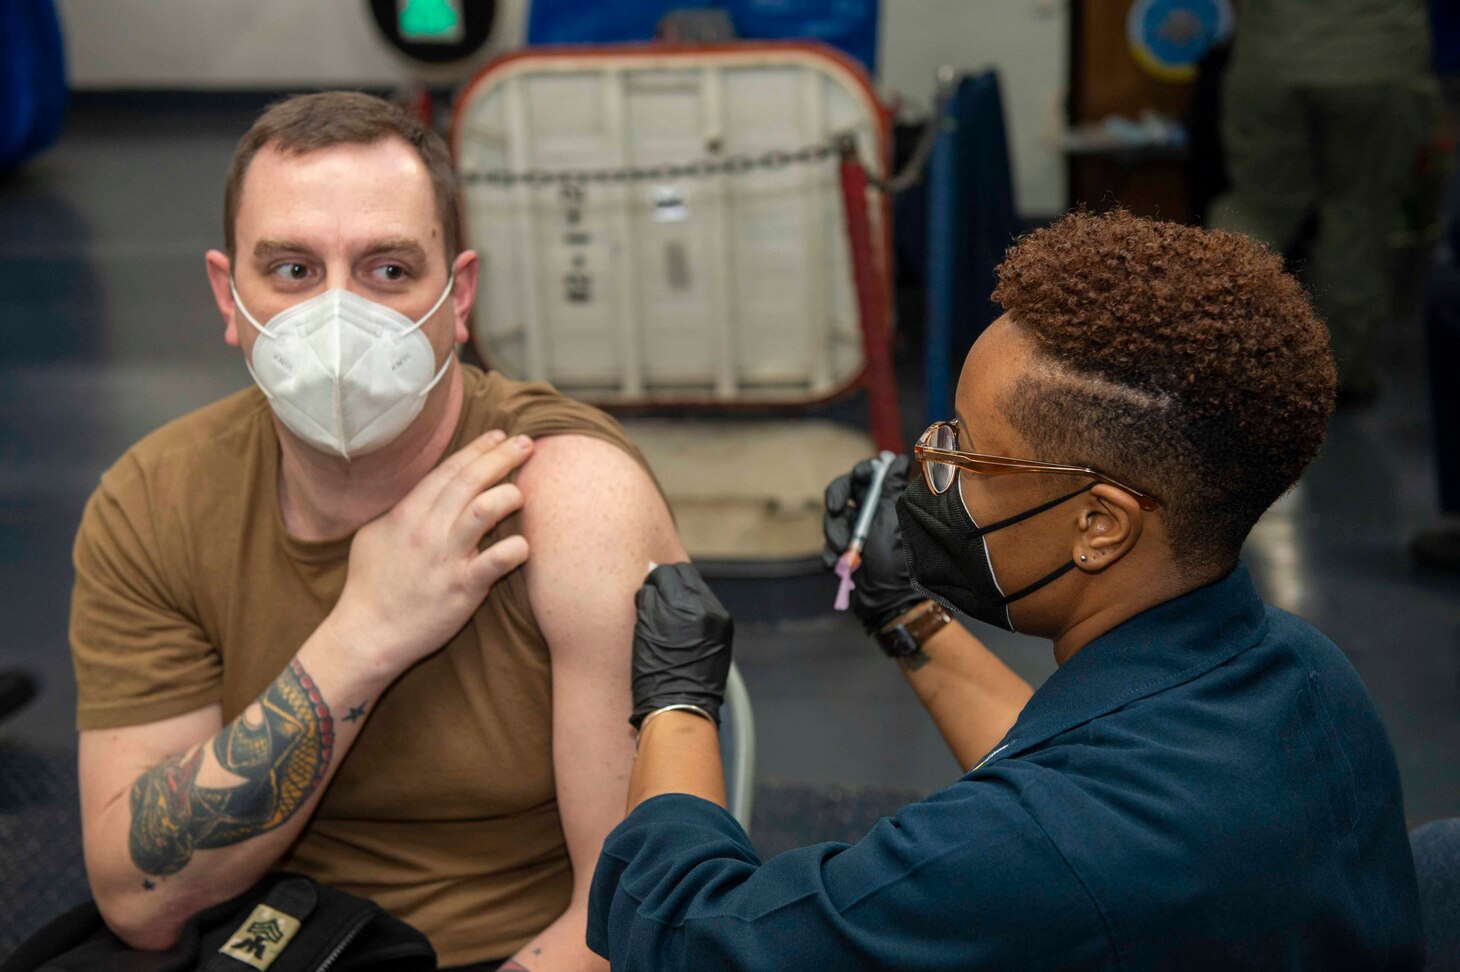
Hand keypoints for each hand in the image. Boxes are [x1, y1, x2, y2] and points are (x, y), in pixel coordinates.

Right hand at [332, 430, 532, 670]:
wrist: (368, 633)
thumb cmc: (369, 585)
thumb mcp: (374, 535)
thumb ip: (401, 510)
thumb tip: (423, 491)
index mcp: (407, 514)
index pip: (448, 471)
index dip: (476, 450)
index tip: (498, 436)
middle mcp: (428, 530)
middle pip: (469, 481)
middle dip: (501, 457)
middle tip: (527, 443)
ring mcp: (446, 558)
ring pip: (483, 510)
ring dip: (507, 495)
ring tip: (523, 492)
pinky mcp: (463, 587)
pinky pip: (496, 561)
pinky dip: (515, 549)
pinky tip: (524, 545)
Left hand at [631, 563, 732, 728]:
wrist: (680, 706)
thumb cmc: (693, 686)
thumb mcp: (711, 646)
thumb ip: (699, 619)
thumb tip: (679, 599)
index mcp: (718, 616)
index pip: (693, 579)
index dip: (677, 582)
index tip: (668, 591)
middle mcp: (700, 608)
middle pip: (675, 572)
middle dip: (662, 579)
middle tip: (653, 591)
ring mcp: (675, 611)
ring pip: (656, 581)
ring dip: (649, 591)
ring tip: (646, 608)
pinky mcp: (652, 619)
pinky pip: (643, 596)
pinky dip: (640, 602)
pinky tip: (640, 616)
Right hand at [823, 454, 923, 631]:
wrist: (886, 600)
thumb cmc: (894, 559)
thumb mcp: (891, 519)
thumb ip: (891, 487)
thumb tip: (899, 458)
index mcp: (886, 501)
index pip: (868, 475)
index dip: (859, 472)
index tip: (858, 479)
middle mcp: (872, 512)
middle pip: (844, 492)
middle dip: (837, 503)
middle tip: (835, 512)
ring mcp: (857, 531)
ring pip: (833, 519)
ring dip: (834, 533)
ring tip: (844, 551)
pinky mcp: (846, 549)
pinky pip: (830, 542)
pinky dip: (832, 552)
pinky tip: (837, 563)